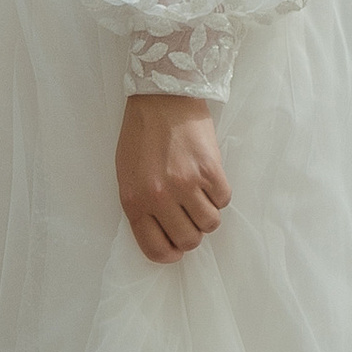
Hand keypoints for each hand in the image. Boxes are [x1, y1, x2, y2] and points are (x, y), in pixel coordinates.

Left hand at [116, 93, 229, 262]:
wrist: (161, 97)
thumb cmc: (141, 135)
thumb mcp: (128, 175)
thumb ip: (142, 206)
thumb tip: (163, 233)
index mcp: (135, 201)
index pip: (156, 249)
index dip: (171, 254)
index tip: (176, 247)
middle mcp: (160, 197)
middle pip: (188, 240)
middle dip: (193, 233)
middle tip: (191, 215)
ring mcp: (186, 183)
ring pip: (210, 223)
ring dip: (209, 213)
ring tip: (200, 194)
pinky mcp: (209, 169)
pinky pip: (224, 199)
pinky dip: (219, 194)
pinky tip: (209, 178)